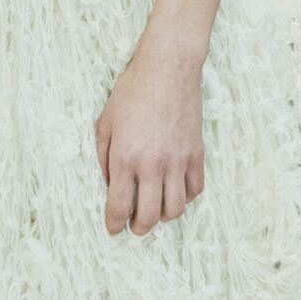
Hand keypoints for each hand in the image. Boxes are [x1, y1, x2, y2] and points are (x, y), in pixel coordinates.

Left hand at [94, 44, 203, 236]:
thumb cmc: (131, 93)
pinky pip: (195, 190)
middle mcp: (153, 165)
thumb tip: (111, 184)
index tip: (113, 229)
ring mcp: (178, 161)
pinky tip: (174, 193)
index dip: (114, 224)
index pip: (119, 206)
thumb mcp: (105, 123)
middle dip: (139, 228)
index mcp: (125, 158)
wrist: (167, 69)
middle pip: (149, 216)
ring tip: (155, 212)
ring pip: (175, 209)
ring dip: (163, 217)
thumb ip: (104, 158)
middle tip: (134, 227)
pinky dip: (185, 198)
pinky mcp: (196, 154)